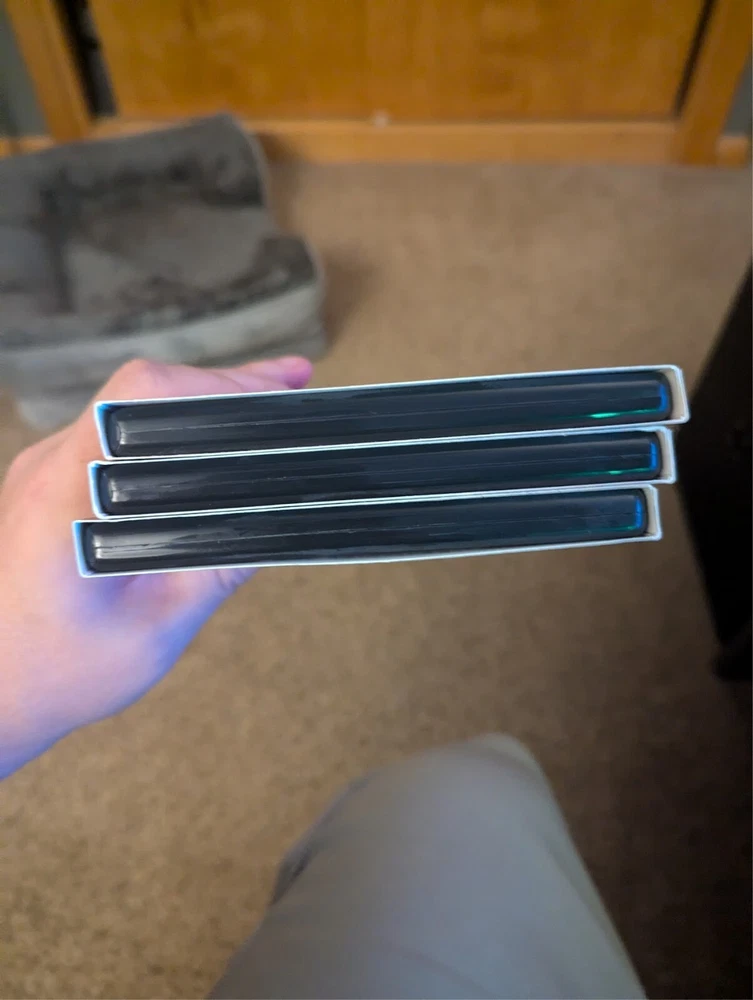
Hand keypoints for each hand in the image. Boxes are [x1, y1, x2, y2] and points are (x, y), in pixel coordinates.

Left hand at [0, 356, 311, 777]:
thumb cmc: (57, 672)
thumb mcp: (157, 629)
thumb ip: (216, 569)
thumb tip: (276, 521)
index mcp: (66, 493)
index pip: (145, 398)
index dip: (218, 387)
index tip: (274, 394)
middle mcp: (48, 466)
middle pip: (143, 391)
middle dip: (224, 386)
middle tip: (290, 385)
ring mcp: (44, 471)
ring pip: (131, 410)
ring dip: (198, 406)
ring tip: (262, 403)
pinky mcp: (49, 485)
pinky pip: (115, 439)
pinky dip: (169, 433)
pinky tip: (208, 442)